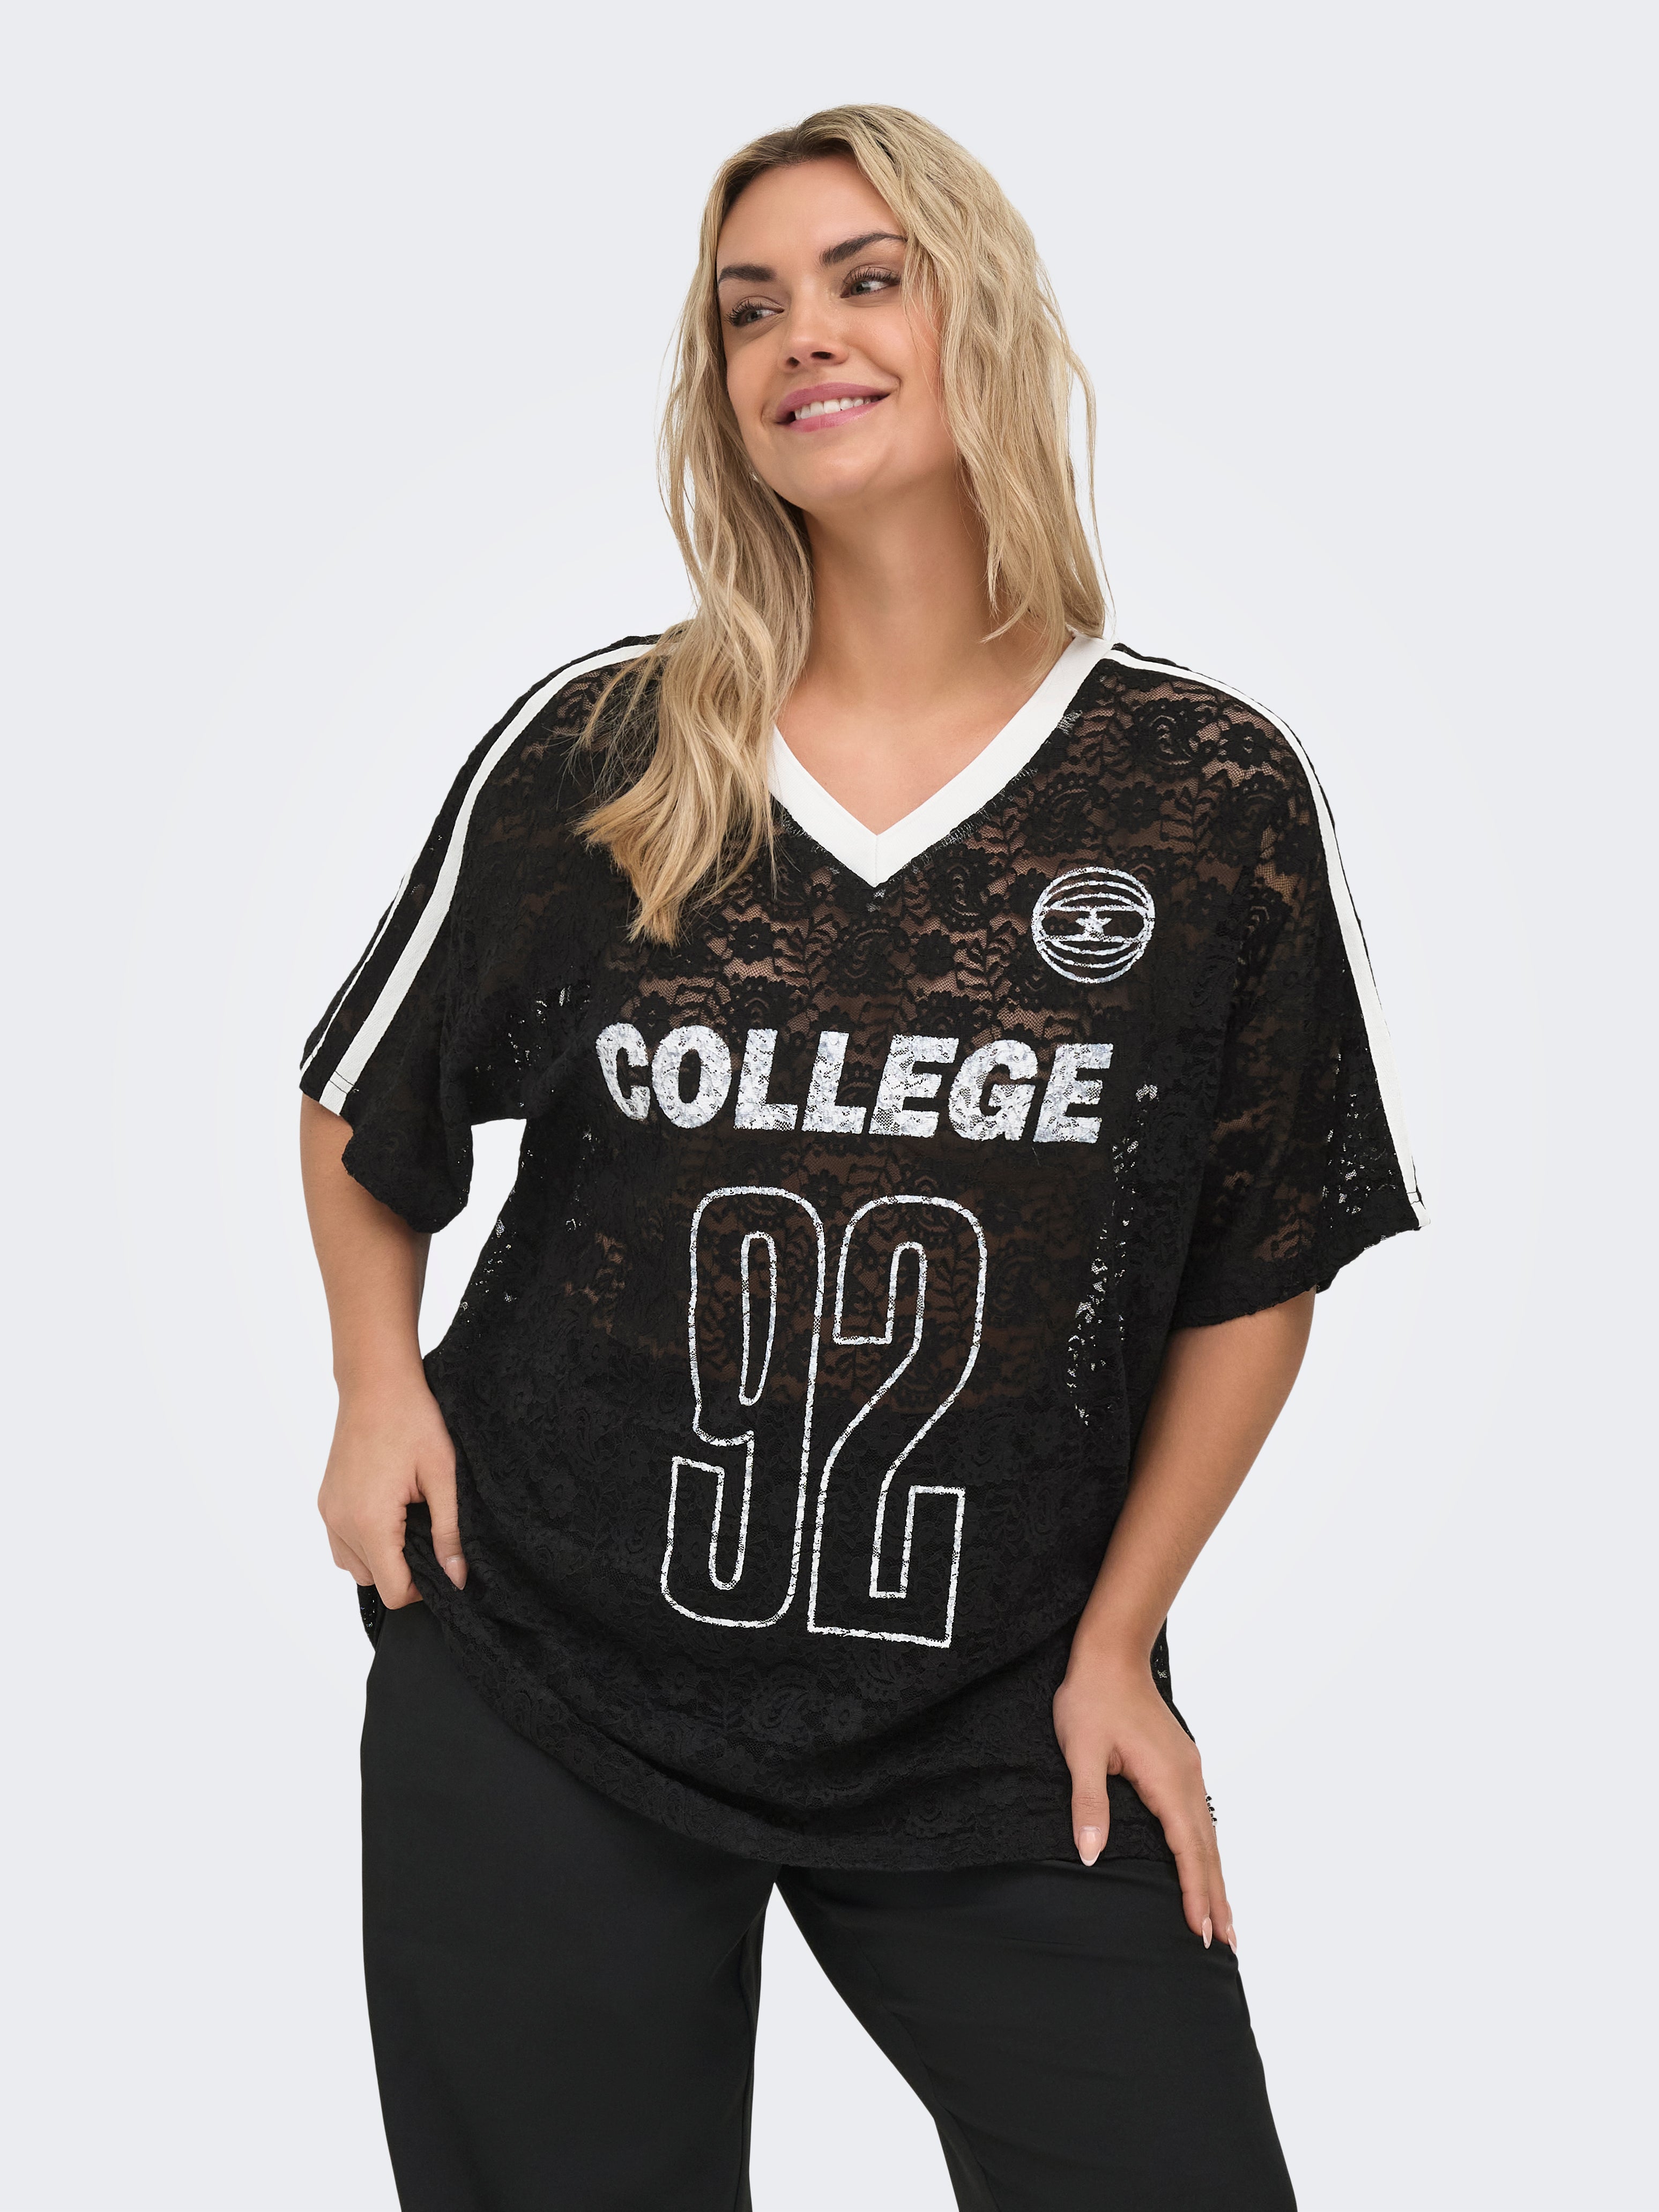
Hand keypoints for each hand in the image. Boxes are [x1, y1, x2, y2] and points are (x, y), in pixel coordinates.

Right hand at [318, 1370, 465, 1606]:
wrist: (376, 1383)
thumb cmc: (412, 1420)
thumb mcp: (443, 1476)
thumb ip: (449, 1532)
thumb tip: (457, 1578)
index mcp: (369, 1521)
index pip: (392, 1591)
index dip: (423, 1589)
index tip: (443, 1563)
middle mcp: (340, 1522)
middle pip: (373, 1580)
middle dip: (404, 1569)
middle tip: (429, 1534)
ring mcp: (328, 1512)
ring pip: (354, 1566)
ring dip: (382, 1558)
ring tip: (409, 1522)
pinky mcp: (325, 1500)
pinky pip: (341, 1543)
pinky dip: (364, 1541)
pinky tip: (388, 1514)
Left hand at [1052, 1643, 1234, 1950]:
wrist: (1111, 1655)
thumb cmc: (1092, 1699)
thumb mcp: (1081, 1751)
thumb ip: (1089, 1804)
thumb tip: (1091, 1855)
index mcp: (1166, 1779)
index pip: (1185, 1848)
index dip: (1194, 1892)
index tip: (1200, 1931)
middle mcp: (1187, 1778)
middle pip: (1207, 1848)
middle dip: (1216, 1897)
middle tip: (1226, 1943)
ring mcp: (1188, 1770)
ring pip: (1207, 1834)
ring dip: (1215, 1876)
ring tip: (1223, 1918)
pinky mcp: (1181, 1764)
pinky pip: (1199, 1817)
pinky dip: (1206, 1850)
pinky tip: (1205, 1865)